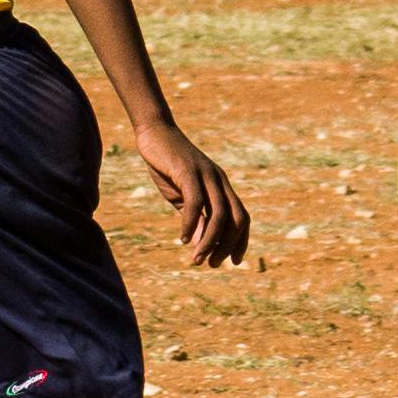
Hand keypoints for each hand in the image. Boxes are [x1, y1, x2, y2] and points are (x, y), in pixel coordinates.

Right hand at [134, 114, 250, 266]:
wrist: (155, 133)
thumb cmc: (168, 166)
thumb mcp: (183, 197)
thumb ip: (194, 217)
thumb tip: (200, 243)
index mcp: (221, 186)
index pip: (242, 218)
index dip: (240, 242)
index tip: (232, 262)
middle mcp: (220, 181)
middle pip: (237, 219)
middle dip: (228, 246)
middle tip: (212, 265)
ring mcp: (206, 175)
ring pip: (218, 215)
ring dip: (210, 241)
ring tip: (197, 259)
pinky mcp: (189, 172)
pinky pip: (196, 203)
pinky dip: (190, 223)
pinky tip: (182, 238)